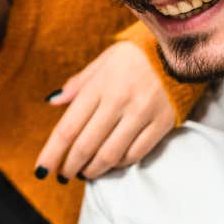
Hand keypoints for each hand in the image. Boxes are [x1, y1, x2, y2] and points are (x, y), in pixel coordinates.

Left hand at [38, 41, 174, 180]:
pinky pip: (136, 153)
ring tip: (86, 172)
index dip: (52, 153)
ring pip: (110, 155)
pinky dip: (120, 164)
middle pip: (86, 146)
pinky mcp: (162, 123)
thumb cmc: (136, 54)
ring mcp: (142, 113)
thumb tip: (52, 101)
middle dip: (70, 166)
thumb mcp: (103, 61)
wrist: (181, 48)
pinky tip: (113, 163)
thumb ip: (78, 84)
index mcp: (100, 86)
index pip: (68, 128)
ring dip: (94, 170)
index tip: (42, 170)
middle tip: (65, 175)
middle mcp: (119, 101)